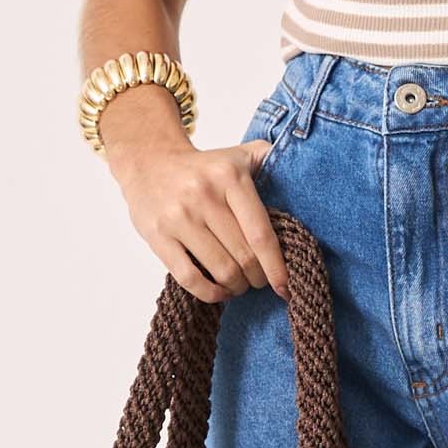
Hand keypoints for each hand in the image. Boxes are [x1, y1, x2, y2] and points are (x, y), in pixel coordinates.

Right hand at [100, 90, 285, 302]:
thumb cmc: (201, 167)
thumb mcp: (237, 155)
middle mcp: (204, 196)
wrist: (148, 160)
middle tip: (260, 280)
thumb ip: (268, 159)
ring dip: (236, 287)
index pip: (261, 233)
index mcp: (229, 177)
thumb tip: (299, 172)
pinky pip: (189, 277)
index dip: (276, 266)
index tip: (285, 284)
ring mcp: (178, 217)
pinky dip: (210, 293)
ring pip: (220, 270)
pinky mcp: (158, 236)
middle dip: (257, 277)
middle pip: (243, 257)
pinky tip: (219, 292)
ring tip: (240, 285)